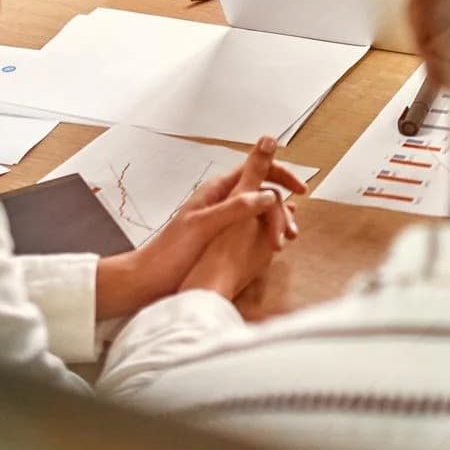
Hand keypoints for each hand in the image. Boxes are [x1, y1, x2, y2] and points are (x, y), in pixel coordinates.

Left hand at [95, 140, 305, 317]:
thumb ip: (236, 205)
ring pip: (260, 210)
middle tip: (292, 229)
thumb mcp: (206, 225)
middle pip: (263, 189)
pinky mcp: (224, 239)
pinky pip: (253, 228)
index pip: (257, 168)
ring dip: (277, 221)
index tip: (301, 190)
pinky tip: (276, 244)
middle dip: (283, 205)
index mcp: (218, 190)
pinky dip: (268, 232)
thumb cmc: (171, 253)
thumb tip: (268, 191)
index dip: (281, 175)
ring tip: (285, 240)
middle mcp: (223, 201)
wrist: (149, 281)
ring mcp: (224, 220)